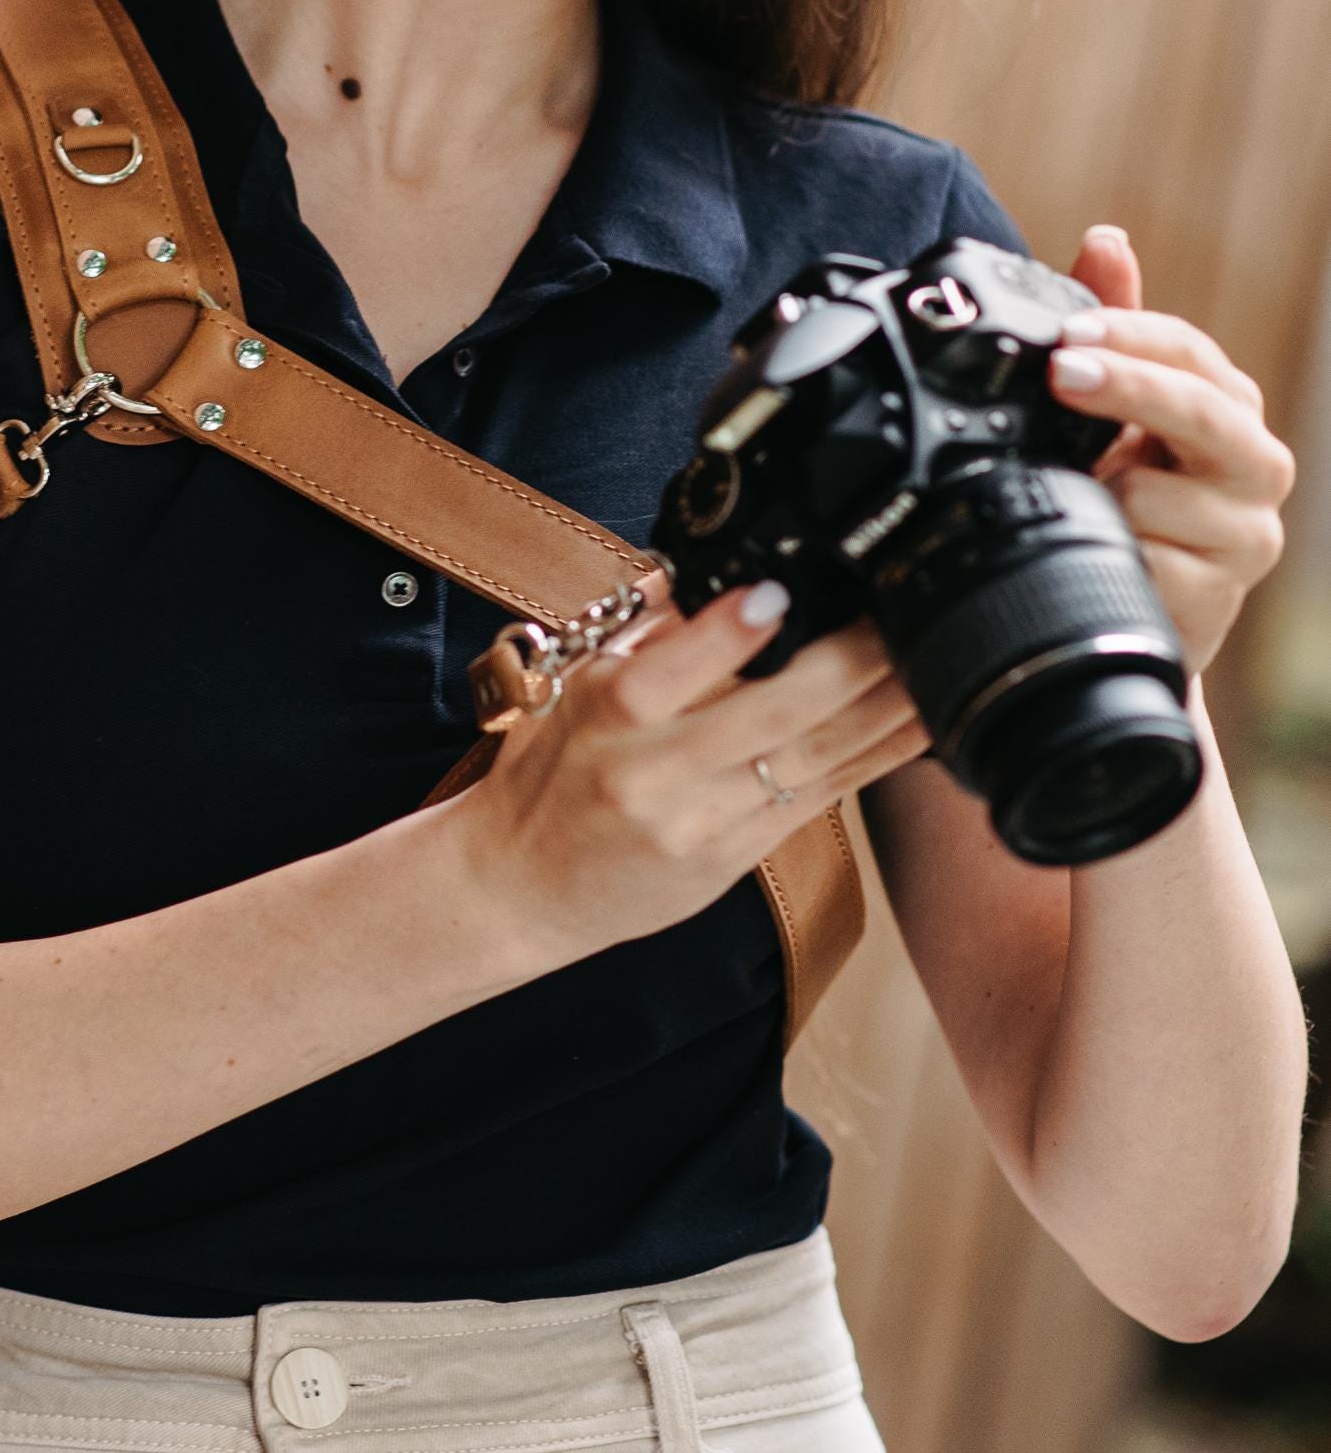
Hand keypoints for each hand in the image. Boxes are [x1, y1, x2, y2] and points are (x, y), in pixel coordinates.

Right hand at [463, 570, 928, 969]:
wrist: (521, 888)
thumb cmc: (549, 774)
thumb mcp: (573, 689)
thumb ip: (648, 632)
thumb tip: (720, 564)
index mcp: (604, 717)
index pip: (669, 672)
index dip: (728, 634)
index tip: (780, 591)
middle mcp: (651, 774)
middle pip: (767, 718)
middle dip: (846, 666)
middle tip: (895, 618)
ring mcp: (698, 824)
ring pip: (811, 761)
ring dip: (882, 712)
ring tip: (930, 664)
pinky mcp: (730, 860)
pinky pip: (819, 802)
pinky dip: (873, 759)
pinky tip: (915, 725)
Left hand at [1048, 223, 1294, 681]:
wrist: (1141, 607)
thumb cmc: (1134, 495)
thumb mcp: (1115, 408)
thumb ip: (1115, 327)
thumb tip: (1107, 239)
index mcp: (1227, 407)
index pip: (1191, 353)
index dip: (1131, 336)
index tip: (1070, 335)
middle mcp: (1252, 465)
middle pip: (1202, 410)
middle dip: (1129, 388)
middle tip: (1063, 373)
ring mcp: (1243, 536)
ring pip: (1159, 495)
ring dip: (1100, 491)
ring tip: (1068, 490)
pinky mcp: (1216, 601)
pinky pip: (1146, 566)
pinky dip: (1104, 554)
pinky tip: (1089, 547)